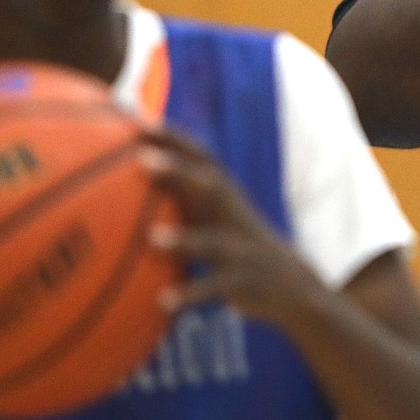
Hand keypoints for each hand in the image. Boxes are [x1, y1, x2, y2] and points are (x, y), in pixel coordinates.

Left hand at [140, 126, 326, 326]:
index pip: (200, 156)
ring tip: (153, 239)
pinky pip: (216, 287)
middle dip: (179, 169)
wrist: (291, 283)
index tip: (138, 119)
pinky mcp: (244, 280)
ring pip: (213, 239)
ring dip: (184, 238)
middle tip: (142, 159)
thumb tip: (127, 172)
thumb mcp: (215, 214)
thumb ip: (181, 193)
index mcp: (224, 194)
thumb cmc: (235, 242)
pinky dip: (191, 292)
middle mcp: (234, 214)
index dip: (172, 137)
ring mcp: (241, 247)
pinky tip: (164, 300)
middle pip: (209, 184)